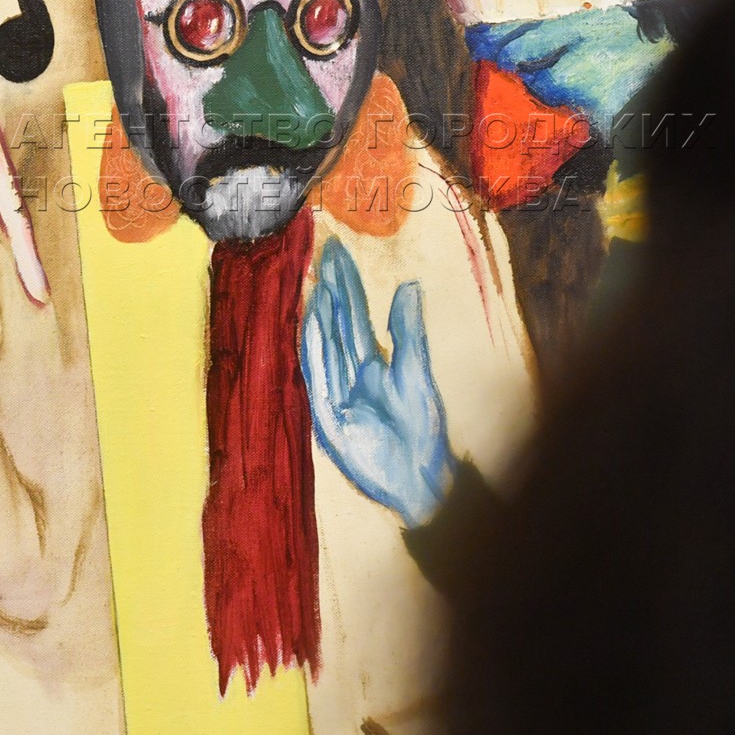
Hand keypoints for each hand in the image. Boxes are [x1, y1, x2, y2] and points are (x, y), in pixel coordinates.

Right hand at [300, 238, 453, 528]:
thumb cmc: (421, 430)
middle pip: (337, 326)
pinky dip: (315, 353)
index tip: (337, 254)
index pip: (353, 317)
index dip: (346, 286)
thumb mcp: (416, 374)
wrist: (420, 479)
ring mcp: (336, 397)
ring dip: (319, 317)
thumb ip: (408, 332)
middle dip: (330, 292)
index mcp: (370, 365)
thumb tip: (409, 285)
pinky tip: (312, 325)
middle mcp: (349, 377)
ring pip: (325, 349)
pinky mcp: (330, 421)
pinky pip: (320, 381)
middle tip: (323, 254)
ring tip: (316, 284)